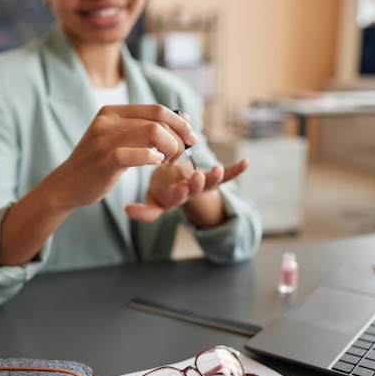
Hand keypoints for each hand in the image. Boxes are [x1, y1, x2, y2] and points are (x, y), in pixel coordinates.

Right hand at [45, 104, 195, 209]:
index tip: (190, 137)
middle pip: (159, 120)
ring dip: (170, 149)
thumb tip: (186, 119)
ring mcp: (105, 139)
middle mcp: (108, 121)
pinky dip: (154, 158)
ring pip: (154, 133)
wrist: (66, 185)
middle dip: (178, 137)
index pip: (157, 109)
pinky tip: (155, 163)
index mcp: (112, 112)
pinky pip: (139, 154)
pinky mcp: (105, 160)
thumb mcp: (119, 141)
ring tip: (166, 161)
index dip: (179, 123)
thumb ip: (147, 129)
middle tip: (179, 154)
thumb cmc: (98, 164)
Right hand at [125, 158, 249, 223]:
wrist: (174, 180)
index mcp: (172, 199)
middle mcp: (189, 194)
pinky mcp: (214, 180)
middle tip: (195, 178)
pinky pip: (228, 177)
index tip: (179, 188)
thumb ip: (144, 210)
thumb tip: (128, 213)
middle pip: (193, 192)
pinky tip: (246, 162)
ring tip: (216, 170)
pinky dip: (237, 169)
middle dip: (195, 185)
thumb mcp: (150, 198)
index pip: (174, 200)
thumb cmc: (160, 186)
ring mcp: (203, 187)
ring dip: (214, 178)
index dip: (178, 195)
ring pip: (210, 185)